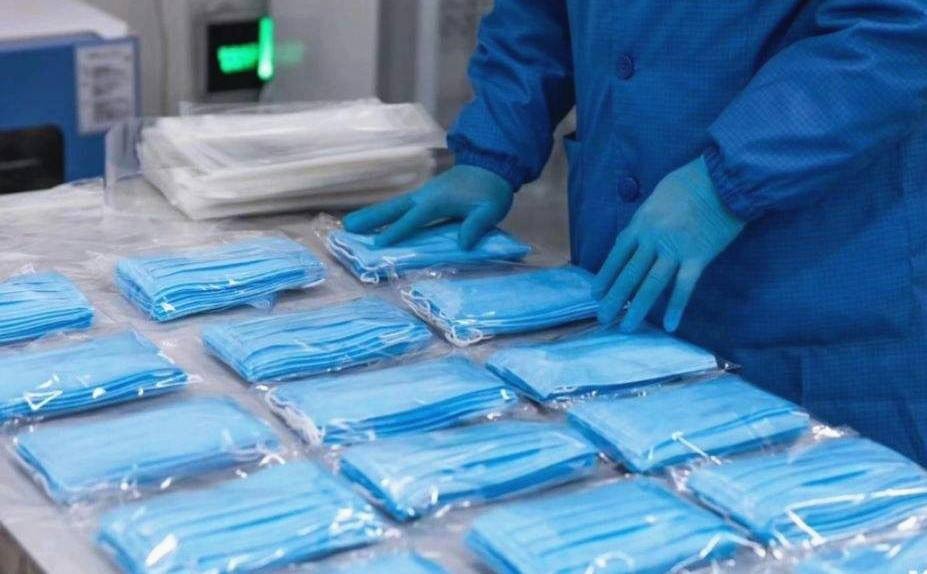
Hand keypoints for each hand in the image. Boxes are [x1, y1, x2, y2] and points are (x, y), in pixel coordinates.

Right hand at [343, 165, 513, 248]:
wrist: (492, 164)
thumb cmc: (491, 190)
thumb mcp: (490, 210)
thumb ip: (476, 226)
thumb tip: (462, 245)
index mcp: (438, 201)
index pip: (414, 219)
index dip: (397, 231)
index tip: (378, 243)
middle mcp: (425, 195)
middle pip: (393, 208)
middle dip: (371, 218)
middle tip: (347, 227)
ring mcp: (424, 193)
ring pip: (394, 205)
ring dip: (373, 215)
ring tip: (350, 225)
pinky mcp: (426, 195)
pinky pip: (401, 206)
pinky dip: (386, 213)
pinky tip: (376, 222)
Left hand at [593, 157, 744, 332]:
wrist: (722, 177)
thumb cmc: (690, 181)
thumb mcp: (657, 196)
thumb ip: (646, 218)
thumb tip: (638, 234)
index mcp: (641, 223)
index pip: (617, 254)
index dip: (605, 275)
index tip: (595, 292)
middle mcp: (653, 239)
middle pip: (629, 273)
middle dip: (614, 297)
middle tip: (602, 317)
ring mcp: (675, 250)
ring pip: (651, 284)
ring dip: (637, 307)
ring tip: (626, 327)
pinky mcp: (698, 257)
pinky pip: (685, 286)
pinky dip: (676, 307)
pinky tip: (669, 325)